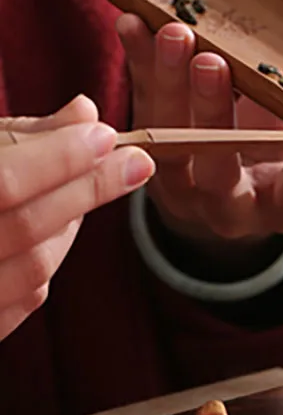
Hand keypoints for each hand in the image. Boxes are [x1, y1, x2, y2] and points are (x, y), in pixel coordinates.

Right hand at [0, 95, 154, 341]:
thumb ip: (20, 136)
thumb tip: (86, 111)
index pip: (1, 184)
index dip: (59, 159)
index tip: (106, 134)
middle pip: (27, 228)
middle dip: (88, 189)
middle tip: (137, 161)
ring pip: (34, 271)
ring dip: (72, 225)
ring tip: (90, 187)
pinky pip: (21, 302)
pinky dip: (47, 262)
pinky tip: (58, 229)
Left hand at [117, 1, 282, 272]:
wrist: (222, 200)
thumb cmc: (278, 159)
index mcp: (282, 206)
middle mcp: (230, 205)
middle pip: (219, 171)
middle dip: (215, 115)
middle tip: (214, 62)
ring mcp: (183, 188)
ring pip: (170, 143)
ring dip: (169, 85)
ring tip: (176, 32)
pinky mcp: (149, 160)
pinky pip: (138, 115)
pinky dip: (136, 69)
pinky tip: (133, 24)